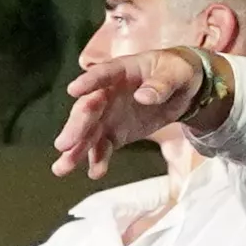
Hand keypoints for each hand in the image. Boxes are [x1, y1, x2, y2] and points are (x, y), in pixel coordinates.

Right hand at [59, 16, 225, 178]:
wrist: (183, 89)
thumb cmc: (177, 72)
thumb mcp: (177, 73)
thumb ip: (161, 83)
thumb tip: (144, 96)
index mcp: (120, 71)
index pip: (102, 75)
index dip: (88, 82)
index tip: (73, 90)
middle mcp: (106, 94)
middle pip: (88, 110)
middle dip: (76, 127)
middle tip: (63, 145)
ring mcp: (108, 116)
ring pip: (88, 133)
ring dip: (76, 150)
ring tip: (62, 168)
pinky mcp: (114, 134)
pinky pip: (103, 148)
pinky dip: (98, 160)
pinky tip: (96, 173)